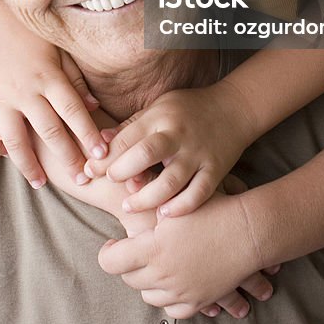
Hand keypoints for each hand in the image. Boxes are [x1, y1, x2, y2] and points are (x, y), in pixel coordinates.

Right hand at [0, 24, 107, 187]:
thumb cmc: (29, 27)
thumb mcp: (58, 48)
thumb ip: (75, 78)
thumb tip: (94, 106)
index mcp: (49, 76)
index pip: (74, 112)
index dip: (90, 135)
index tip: (102, 155)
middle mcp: (26, 90)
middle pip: (51, 132)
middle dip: (68, 159)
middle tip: (82, 179)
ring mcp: (1, 96)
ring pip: (17, 140)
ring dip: (29, 165)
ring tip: (40, 182)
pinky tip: (4, 155)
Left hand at [86, 82, 254, 215]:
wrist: (234, 108)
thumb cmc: (187, 109)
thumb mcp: (157, 108)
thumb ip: (130, 126)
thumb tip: (99, 141)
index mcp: (160, 117)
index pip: (126, 138)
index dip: (104, 157)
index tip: (88, 171)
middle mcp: (178, 135)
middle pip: (145, 154)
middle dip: (122, 172)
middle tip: (111, 184)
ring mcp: (198, 154)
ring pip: (170, 181)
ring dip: (146, 197)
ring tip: (129, 206)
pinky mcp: (215, 170)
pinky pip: (198, 193)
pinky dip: (181, 206)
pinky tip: (165, 216)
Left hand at [97, 188, 269, 316]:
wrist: (249, 231)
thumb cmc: (213, 208)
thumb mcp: (176, 200)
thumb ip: (148, 201)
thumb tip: (125, 193)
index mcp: (152, 249)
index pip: (110, 261)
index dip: (107, 252)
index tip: (113, 243)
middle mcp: (163, 275)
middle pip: (129, 279)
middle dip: (129, 264)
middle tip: (136, 248)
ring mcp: (180, 292)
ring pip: (149, 295)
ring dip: (148, 281)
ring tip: (157, 262)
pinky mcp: (197, 302)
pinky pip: (172, 310)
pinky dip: (169, 298)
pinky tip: (174, 281)